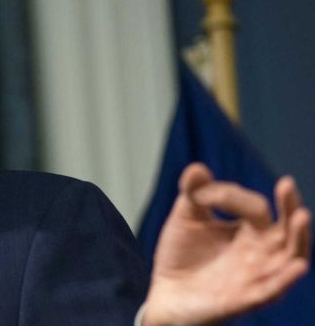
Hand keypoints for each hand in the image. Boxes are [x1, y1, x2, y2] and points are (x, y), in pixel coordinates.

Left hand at [142, 163, 310, 325]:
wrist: (166, 292)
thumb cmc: (182, 255)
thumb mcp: (186, 219)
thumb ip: (194, 194)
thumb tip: (197, 168)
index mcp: (250, 231)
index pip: (255, 207)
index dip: (231, 196)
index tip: (202, 194)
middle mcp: (260, 252)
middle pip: (287, 230)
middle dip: (291, 207)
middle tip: (287, 185)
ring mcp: (256, 276)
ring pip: (289, 258)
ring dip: (298, 238)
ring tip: (301, 216)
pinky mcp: (245, 299)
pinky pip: (272, 290)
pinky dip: (285, 279)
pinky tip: (296, 265)